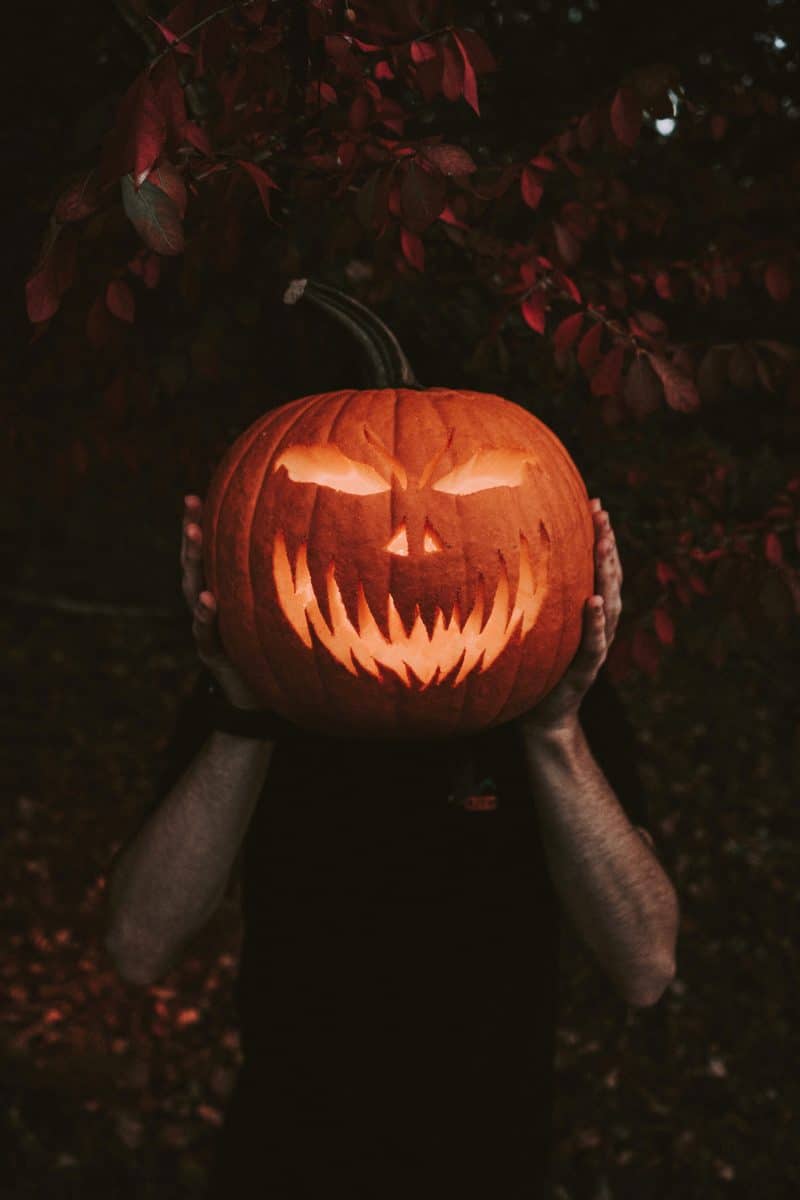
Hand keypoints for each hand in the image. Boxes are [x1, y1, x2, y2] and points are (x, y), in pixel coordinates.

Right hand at [181, 494, 263, 709]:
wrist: (262, 692)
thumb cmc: (272, 637)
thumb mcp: (274, 602)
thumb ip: (282, 575)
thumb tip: (319, 531)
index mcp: (222, 585)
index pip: (208, 550)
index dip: (197, 522)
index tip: (193, 495)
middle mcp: (208, 602)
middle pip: (194, 564)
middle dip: (191, 536)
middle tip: (191, 508)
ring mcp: (206, 627)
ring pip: (194, 592)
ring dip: (195, 565)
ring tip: (196, 537)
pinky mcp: (213, 652)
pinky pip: (206, 632)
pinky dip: (206, 617)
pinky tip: (210, 601)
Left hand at [521, 497, 621, 735]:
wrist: (538, 716)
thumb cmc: (532, 665)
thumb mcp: (532, 622)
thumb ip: (529, 593)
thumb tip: (497, 552)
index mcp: (585, 609)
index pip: (597, 566)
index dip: (600, 536)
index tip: (596, 503)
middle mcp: (597, 623)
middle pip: (610, 577)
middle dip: (608, 544)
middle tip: (602, 514)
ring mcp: (595, 645)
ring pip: (610, 603)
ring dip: (608, 574)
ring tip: (605, 546)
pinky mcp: (586, 668)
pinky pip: (594, 642)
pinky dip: (597, 622)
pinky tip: (596, 602)